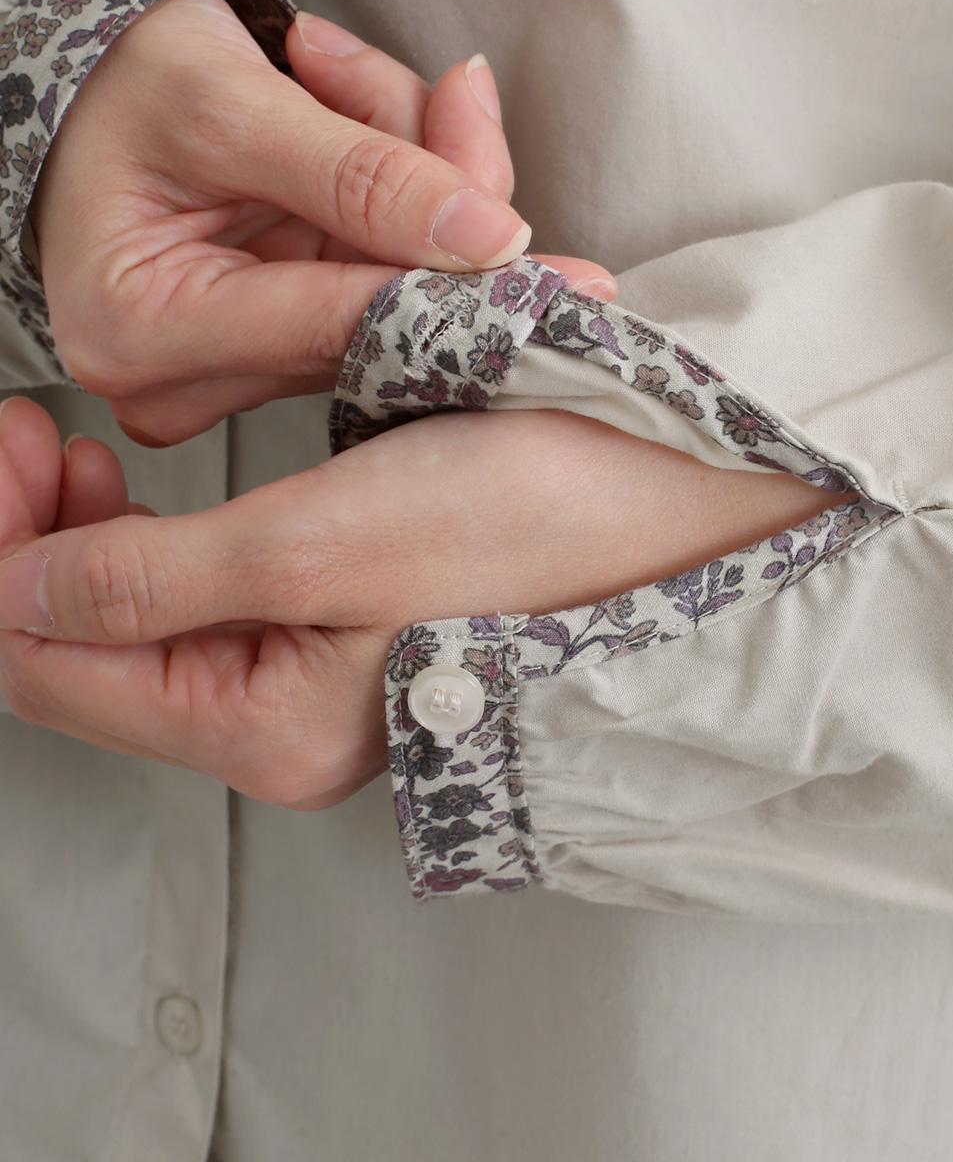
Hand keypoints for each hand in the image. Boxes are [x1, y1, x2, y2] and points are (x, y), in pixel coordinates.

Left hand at [0, 395, 851, 807]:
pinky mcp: (345, 632)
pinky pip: (207, 601)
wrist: (676, 503)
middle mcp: (284, 724)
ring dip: (95, 535)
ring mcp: (318, 682)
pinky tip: (154, 485)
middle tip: (27, 434)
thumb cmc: (527, 518)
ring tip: (82, 451)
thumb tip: (16, 596)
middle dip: (35, 543)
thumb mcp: (320, 543)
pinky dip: (162, 537)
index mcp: (268, 727)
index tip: (3, 438)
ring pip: (144, 623)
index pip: (51, 668)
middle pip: (89, 652)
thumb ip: (152, 580)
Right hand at [27, 0, 613, 444]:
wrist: (94, 86)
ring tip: (336, 73)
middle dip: (439, 196)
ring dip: (418, 176)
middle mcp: (192, 376)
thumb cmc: (121, 84)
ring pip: (401, 293)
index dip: (459, 296)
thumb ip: (359, 172)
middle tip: (453, 95)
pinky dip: (404, 194)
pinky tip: (363, 114)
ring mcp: (247, 368)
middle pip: (383, 316)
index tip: (570, 283)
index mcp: (145, 329)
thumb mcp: (227, 101)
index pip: (338, 323)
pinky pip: (391, 278)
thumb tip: (488, 234)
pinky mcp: (290, 345)